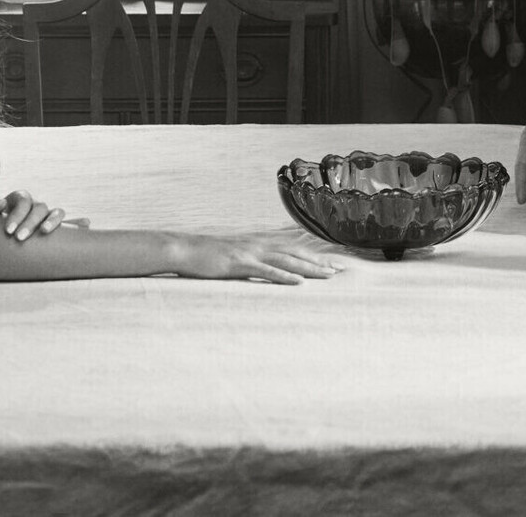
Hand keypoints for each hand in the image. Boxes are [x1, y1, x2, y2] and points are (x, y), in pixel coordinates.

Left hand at [0, 190, 88, 241]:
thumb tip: (1, 205)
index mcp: (20, 199)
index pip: (23, 201)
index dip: (16, 214)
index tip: (8, 231)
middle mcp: (35, 205)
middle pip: (39, 208)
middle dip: (30, 223)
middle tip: (19, 238)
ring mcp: (47, 214)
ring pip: (56, 212)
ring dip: (53, 221)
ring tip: (45, 232)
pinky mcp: (54, 226)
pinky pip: (69, 223)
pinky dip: (77, 223)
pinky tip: (86, 225)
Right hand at [175, 235, 342, 284]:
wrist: (184, 249)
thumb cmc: (207, 255)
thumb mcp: (232, 254)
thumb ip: (250, 259)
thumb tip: (266, 266)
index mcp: (257, 243)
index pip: (292, 249)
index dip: (313, 255)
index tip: (333, 263)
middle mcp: (258, 245)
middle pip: (295, 253)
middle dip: (319, 262)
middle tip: (341, 270)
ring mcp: (249, 253)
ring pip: (286, 261)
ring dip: (309, 269)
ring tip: (328, 276)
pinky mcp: (239, 264)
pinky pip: (265, 271)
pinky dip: (283, 276)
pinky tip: (297, 282)